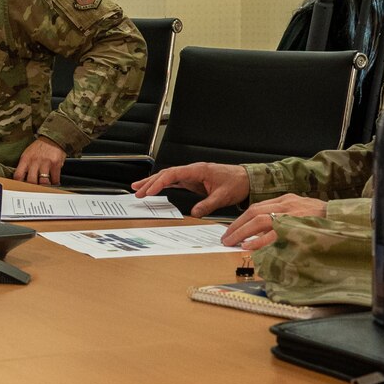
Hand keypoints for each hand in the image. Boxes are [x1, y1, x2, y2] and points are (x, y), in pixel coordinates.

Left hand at [13, 139, 66, 185]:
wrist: (52, 139)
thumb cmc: (39, 148)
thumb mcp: (27, 154)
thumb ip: (24, 166)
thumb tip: (21, 180)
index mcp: (25, 159)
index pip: (18, 175)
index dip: (18, 184)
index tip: (21, 188)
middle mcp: (34, 161)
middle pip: (31, 181)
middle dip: (33, 188)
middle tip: (35, 191)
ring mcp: (45, 163)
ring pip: (43, 182)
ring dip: (44, 187)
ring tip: (45, 188)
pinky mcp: (56, 164)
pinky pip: (55, 179)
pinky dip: (55, 183)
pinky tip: (54, 183)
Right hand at [131, 162, 250, 216]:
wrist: (246, 179)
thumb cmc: (236, 183)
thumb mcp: (223, 196)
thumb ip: (208, 204)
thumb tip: (194, 213)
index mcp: (198, 170)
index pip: (173, 174)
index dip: (159, 182)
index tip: (149, 190)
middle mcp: (192, 170)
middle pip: (166, 174)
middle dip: (150, 182)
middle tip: (137, 191)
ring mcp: (192, 175)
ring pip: (168, 177)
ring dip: (153, 182)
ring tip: (139, 188)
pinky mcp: (193, 180)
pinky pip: (174, 181)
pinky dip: (163, 185)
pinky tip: (154, 189)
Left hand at [221, 194, 326, 249]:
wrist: (343, 217)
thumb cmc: (323, 217)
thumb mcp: (302, 209)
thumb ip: (286, 214)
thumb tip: (268, 230)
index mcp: (287, 199)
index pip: (257, 207)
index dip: (242, 219)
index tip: (233, 228)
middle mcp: (286, 204)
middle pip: (253, 212)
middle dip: (237, 225)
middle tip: (226, 237)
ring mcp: (291, 214)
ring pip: (259, 220)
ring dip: (242, 232)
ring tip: (231, 242)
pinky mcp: (297, 226)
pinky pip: (273, 233)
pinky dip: (260, 240)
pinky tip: (249, 246)